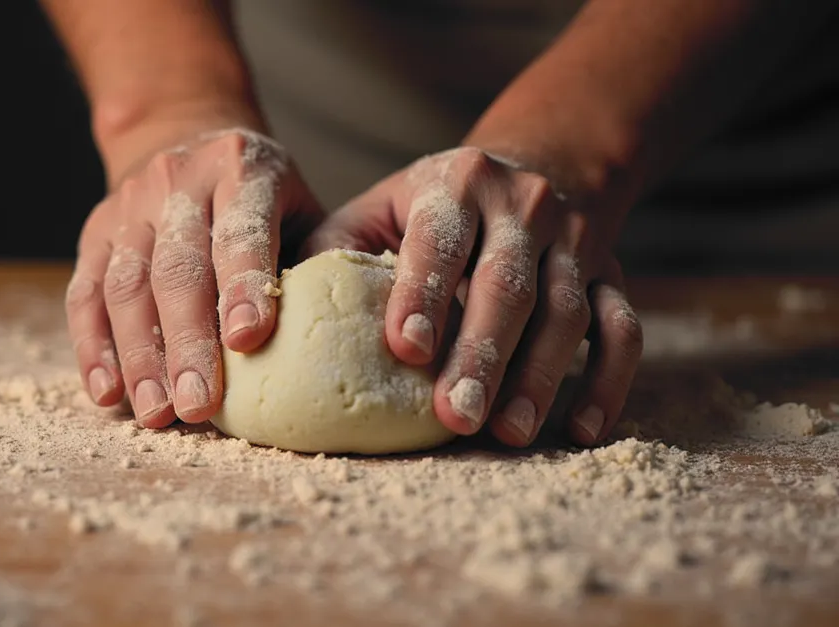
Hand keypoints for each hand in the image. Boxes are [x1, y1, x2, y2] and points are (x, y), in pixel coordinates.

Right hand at [67, 127, 323, 427]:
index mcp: (241, 169)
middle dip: (187, 343)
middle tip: (199, 408)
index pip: (239, 232)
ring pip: (126, 286)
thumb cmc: (260, 196)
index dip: (243, 287)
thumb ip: (308, 262)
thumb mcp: (297, 207)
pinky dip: (93, 348)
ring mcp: (128, 207)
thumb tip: (323, 345)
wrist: (180, 135)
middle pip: (176, 269)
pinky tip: (108, 393)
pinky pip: (85, 295)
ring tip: (156, 413)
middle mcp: (176, 182)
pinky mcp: (93, 234)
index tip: (249, 342)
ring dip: (139, 356)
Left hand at [302, 147, 643, 446]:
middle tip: (453, 416)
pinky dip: (606, 382)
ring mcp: (576, 242)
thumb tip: (265, 314)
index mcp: (454, 184)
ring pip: (566, 312)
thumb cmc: (431, 210)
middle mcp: (523, 207)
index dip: (424, 291)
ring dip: (541, 377)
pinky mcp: (612, 276)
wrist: (542, 165)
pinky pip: (622, 330)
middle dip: (482, 354)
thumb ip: (334, 253)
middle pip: (507, 285)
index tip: (405, 350)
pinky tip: (580, 430)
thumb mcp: (378, 209)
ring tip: (509, 433)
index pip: (439, 239)